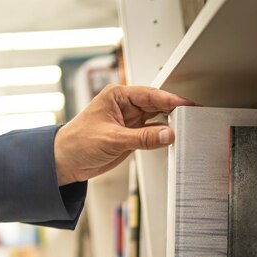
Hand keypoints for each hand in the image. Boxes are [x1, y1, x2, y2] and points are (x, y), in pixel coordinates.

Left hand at [54, 85, 194, 185]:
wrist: (65, 162)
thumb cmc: (77, 142)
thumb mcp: (112, 139)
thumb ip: (143, 138)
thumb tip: (167, 135)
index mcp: (117, 96)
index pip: (150, 95)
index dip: (170, 99)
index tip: (187, 105)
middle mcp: (125, 106)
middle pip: (157, 105)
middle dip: (173, 111)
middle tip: (192, 117)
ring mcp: (130, 122)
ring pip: (157, 119)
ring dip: (169, 124)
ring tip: (186, 128)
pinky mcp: (132, 136)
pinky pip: (152, 134)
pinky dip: (162, 137)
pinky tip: (172, 138)